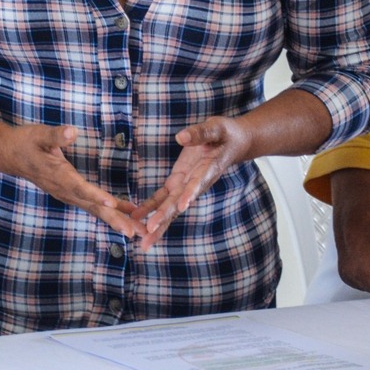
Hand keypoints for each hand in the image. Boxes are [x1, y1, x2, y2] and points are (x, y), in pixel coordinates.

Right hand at [0, 124, 143, 236]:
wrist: (9, 154)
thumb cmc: (25, 142)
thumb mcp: (39, 134)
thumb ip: (56, 135)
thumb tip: (71, 131)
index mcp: (58, 175)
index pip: (79, 187)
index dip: (95, 195)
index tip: (112, 204)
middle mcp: (63, 189)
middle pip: (92, 206)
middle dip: (114, 219)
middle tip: (133, 232)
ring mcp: (66, 194)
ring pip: (94, 210)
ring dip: (116, 220)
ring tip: (137, 231)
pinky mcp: (69, 193)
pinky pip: (92, 205)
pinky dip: (110, 211)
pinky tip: (126, 213)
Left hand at [132, 116, 255, 250]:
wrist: (232, 143)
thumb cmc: (225, 134)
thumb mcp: (216, 128)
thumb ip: (200, 133)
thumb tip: (181, 137)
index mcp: (208, 169)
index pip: (198, 183)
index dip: (190, 194)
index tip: (182, 206)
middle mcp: (196, 183)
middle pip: (178, 203)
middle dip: (164, 218)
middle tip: (149, 233)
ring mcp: (185, 184)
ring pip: (169, 207)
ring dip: (155, 222)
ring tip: (143, 241)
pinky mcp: (177, 181)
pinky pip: (161, 197)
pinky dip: (149, 207)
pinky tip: (136, 217)